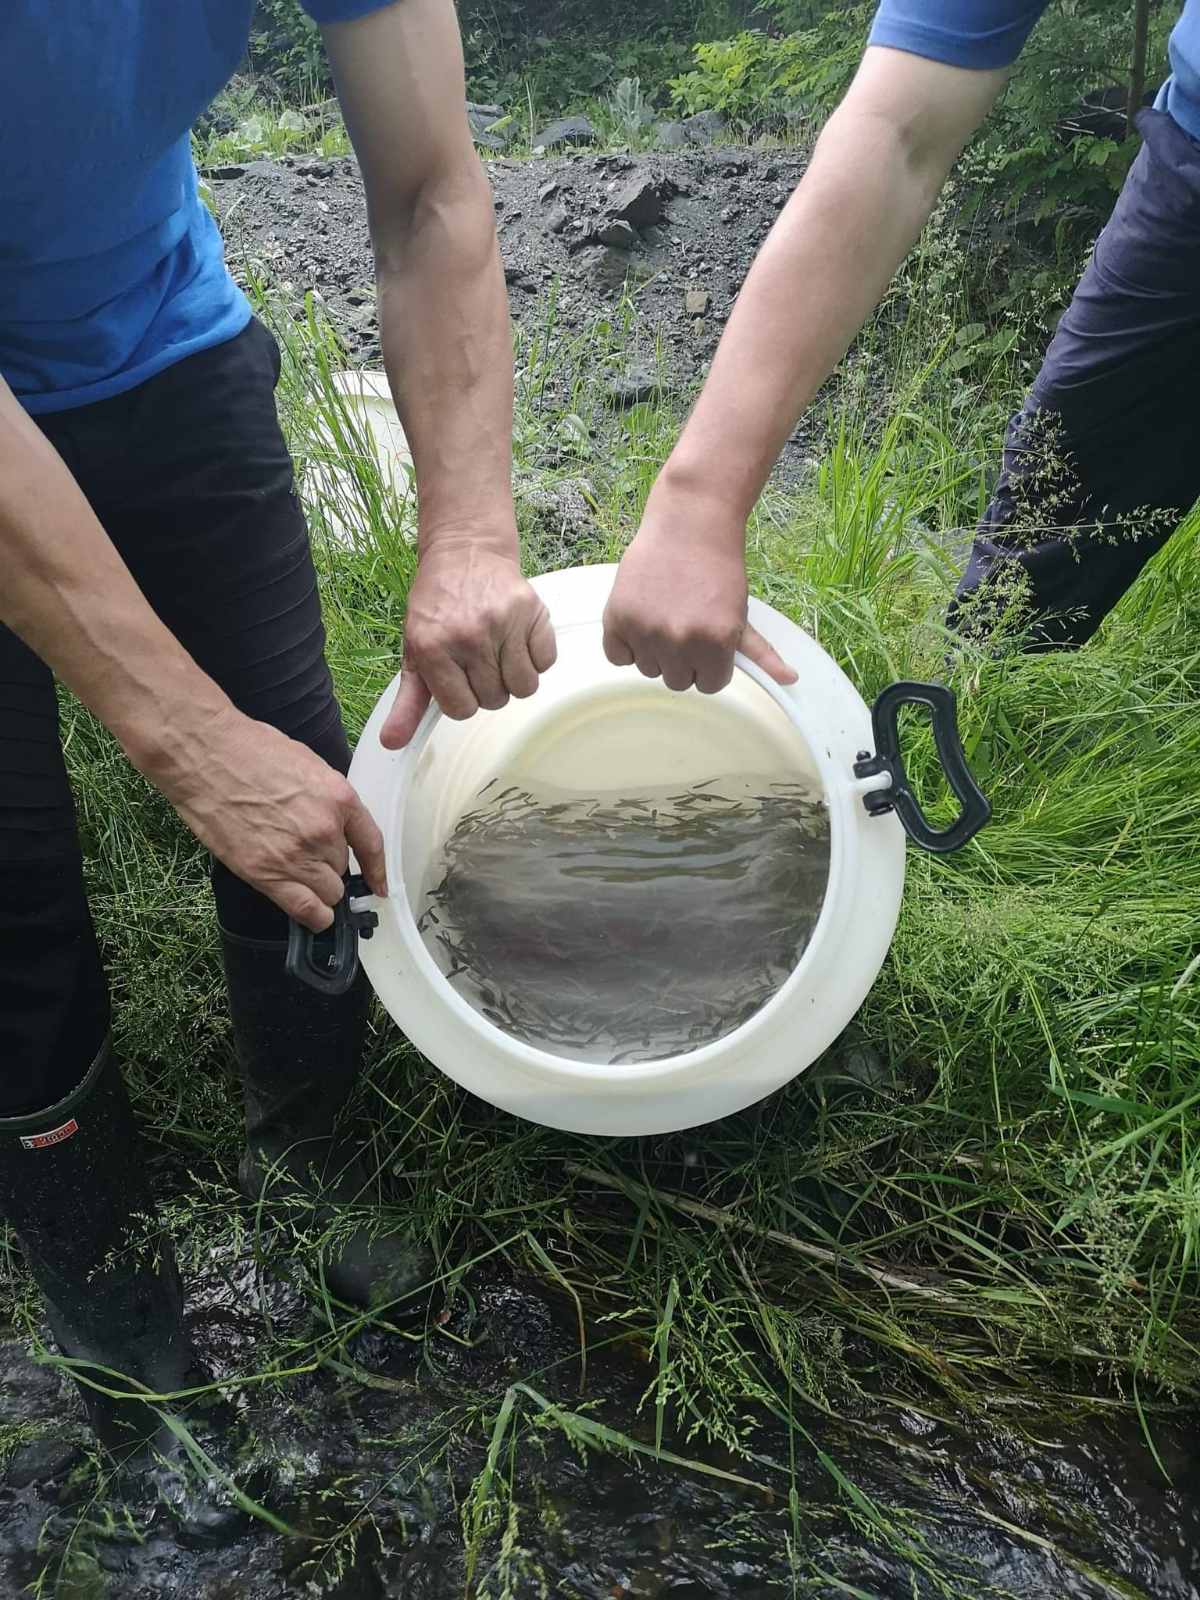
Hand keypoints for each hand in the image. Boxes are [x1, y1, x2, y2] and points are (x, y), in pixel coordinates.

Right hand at [157, 710, 387, 932]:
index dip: (378, 871)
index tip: (378, 886)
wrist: (204, 755)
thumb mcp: (307, 765)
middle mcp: (324, 830)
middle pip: (342, 869)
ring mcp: (296, 855)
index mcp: (339, 799)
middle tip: (305, 854)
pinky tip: (312, 914)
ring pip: (328, 893)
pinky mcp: (265, 873)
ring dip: (317, 888)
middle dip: (328, 865)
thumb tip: (334, 826)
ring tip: (295, 873)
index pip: (372, 844)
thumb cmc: (249, 750)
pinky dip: (313, 917)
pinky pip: (305, 911)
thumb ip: (327, 800)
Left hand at [381, 536, 556, 748]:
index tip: (459, 678)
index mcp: (433, 649)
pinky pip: (546, 662)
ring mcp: (503, 623)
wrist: (465, 553)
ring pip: (525, 687)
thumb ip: (407, 702)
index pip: (462, 710)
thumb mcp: (415, 653)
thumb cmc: (437, 608)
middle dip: (488, 687)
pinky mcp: (533, 611)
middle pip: (495, 700)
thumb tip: (392, 743)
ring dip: (515, 677)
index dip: (463, 699)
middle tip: (478, 660)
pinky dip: (536, 658)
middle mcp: (468, 636)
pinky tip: (518, 641)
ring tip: (500, 653)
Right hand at [602, 485, 796, 693]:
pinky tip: (641, 620)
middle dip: (684, 660)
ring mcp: (645, 630)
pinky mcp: (617, 618)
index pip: (709, 685)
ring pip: (649, 669)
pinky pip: (617, 657)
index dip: (710, 665)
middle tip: (686, 625)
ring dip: (656, 652)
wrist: (688, 526)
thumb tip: (791, 680)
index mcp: (715, 642)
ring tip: (664, 616)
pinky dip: (626, 645)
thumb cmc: (719, 568)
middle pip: (678, 682)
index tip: (708, 642)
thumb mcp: (741, 613)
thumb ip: (760, 653)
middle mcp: (679, 641)